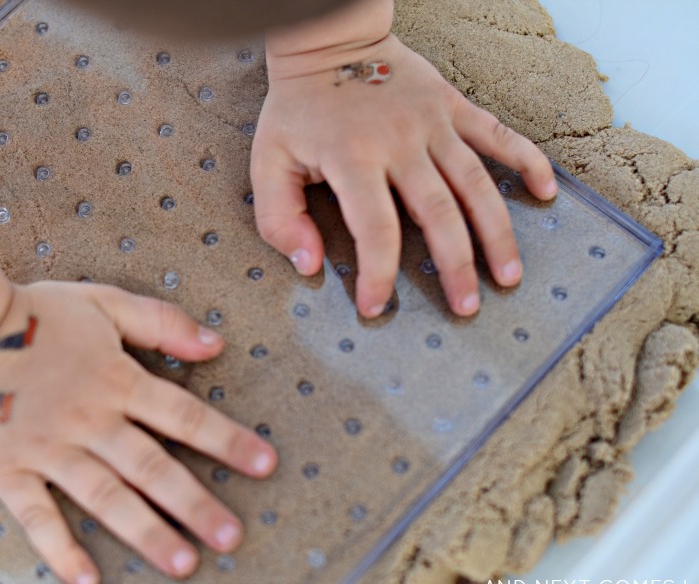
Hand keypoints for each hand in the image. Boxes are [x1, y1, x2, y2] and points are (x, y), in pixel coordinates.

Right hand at [0, 281, 276, 583]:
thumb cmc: (35, 311)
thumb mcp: (104, 302)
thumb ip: (160, 322)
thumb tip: (214, 343)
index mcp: (117, 381)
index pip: (183, 417)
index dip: (227, 440)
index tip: (264, 464)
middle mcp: (91, 421)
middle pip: (153, 468)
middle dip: (195, 504)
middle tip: (231, 537)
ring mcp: (50, 449)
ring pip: (107, 497)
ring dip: (146, 533)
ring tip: (183, 564)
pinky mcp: (8, 470)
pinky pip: (37, 516)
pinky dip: (60, 549)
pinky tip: (85, 580)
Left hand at [252, 33, 556, 317]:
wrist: (327, 43)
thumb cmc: (297, 108)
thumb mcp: (268, 161)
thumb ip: (279, 218)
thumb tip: (309, 265)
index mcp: (353, 159)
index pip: (375, 229)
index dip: (378, 274)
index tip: (376, 306)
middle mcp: (400, 142)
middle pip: (439, 213)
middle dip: (456, 266)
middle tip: (467, 308)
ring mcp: (432, 123)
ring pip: (476, 183)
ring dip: (497, 232)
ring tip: (509, 275)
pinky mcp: (452, 105)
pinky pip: (498, 134)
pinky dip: (527, 160)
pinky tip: (546, 192)